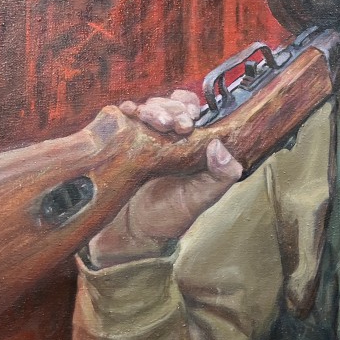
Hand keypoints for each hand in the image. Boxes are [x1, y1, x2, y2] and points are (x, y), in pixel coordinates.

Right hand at [87, 90, 243, 267]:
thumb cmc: (169, 216)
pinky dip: (126, 111)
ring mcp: (140, 138)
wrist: (131, 234)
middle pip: (168, 105)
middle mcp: (164, 136)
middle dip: (171, 108)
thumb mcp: (201, 198)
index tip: (188, 121)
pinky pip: (121, 119)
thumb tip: (219, 146)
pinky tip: (128, 113)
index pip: (189, 111)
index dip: (189, 108)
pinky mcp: (119, 143)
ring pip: (146, 108)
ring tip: (153, 120)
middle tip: (174, 124)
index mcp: (187, 144)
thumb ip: (220, 176)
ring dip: (152, 108)